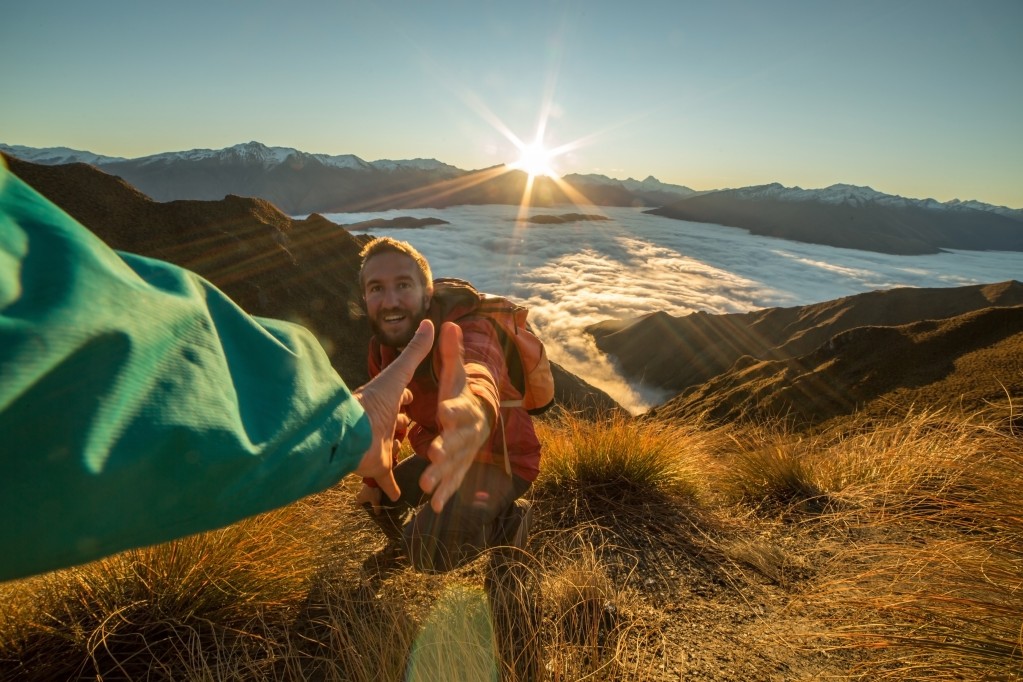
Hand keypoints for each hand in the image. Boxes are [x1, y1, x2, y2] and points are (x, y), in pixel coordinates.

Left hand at [353, 319, 433, 501]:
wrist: (349, 434)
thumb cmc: (373, 401)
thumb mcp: (399, 374)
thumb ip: (415, 350)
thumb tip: (430, 321)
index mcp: (386, 399)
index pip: (399, 394)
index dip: (407, 394)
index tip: (414, 395)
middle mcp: (382, 421)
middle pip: (396, 422)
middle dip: (403, 423)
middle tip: (415, 425)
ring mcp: (380, 444)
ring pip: (391, 448)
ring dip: (398, 450)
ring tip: (412, 455)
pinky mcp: (377, 465)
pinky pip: (386, 479)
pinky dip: (391, 486)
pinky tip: (399, 496)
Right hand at [356, 484, 383, 514]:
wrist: (373, 480)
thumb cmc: (373, 492)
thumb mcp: (375, 501)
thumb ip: (376, 508)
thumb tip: (377, 514)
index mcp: (361, 498)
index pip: (358, 503)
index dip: (357, 506)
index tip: (356, 508)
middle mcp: (361, 493)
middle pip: (358, 497)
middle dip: (358, 499)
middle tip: (359, 501)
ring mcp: (363, 488)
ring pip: (361, 492)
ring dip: (362, 494)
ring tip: (365, 496)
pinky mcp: (367, 484)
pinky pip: (365, 488)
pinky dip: (366, 490)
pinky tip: (369, 490)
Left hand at [421, 322, 492, 512]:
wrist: (474, 418)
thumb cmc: (460, 395)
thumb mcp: (453, 374)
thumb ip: (449, 353)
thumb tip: (446, 323)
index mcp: (458, 409)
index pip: (457, 409)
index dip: (452, 409)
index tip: (444, 411)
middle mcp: (460, 434)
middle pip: (454, 442)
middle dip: (445, 449)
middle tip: (436, 454)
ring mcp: (456, 453)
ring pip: (449, 467)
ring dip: (439, 476)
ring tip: (426, 487)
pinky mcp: (446, 469)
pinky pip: (446, 482)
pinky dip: (442, 494)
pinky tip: (436, 506)